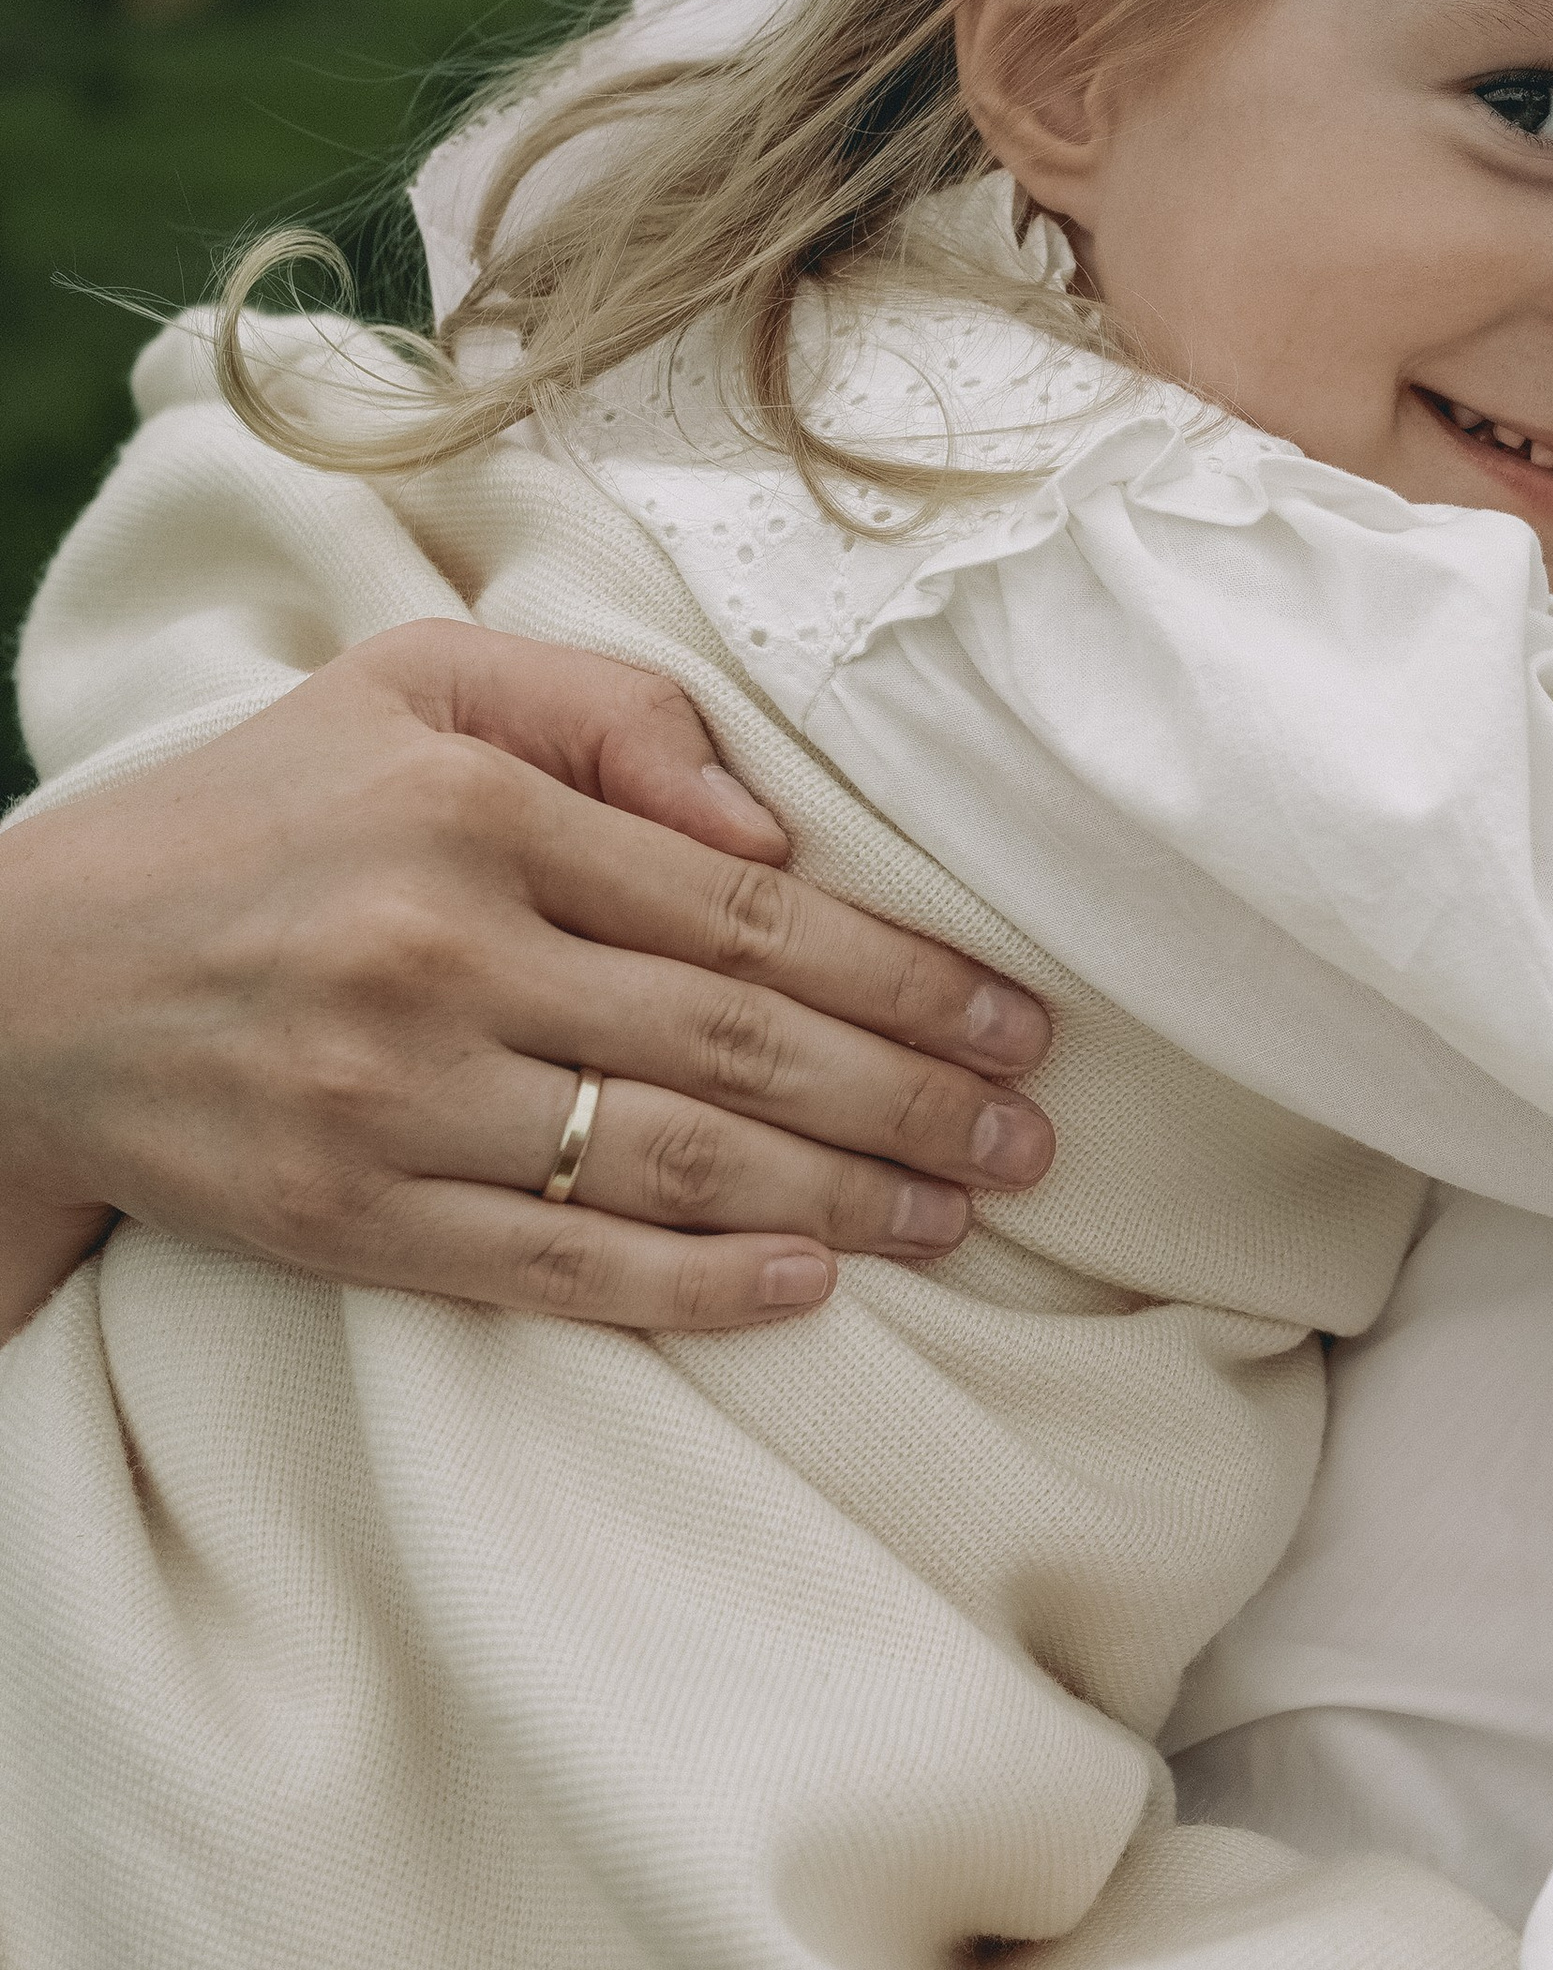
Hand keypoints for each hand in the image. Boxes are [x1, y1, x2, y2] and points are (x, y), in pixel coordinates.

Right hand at [0, 624, 1051, 1340]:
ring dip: (845, 1194)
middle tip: (1035, 1133)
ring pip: (673, 1161)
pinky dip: (699, 1281)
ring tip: (960, 1208)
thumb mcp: (406, 688)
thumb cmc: (257, 817)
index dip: (908, 972)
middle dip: (916, 1096)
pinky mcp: (347, 1215)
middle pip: (742, 1044)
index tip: (1017, 1015)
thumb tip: (771, 829)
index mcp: (478, 810)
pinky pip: (559, 1263)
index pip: (750, 912)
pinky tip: (810, 1281)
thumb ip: (603, 710)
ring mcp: (391, 1096)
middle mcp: (443, 952)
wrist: (23, 986)